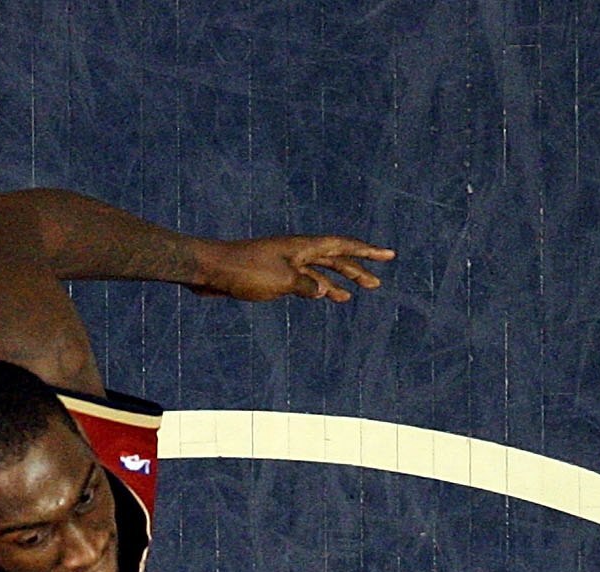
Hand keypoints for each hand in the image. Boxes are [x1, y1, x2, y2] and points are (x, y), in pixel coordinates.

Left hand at [185, 234, 394, 302]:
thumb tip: (324, 291)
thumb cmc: (244, 271)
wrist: (211, 270)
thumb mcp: (280, 280)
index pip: (342, 246)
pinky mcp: (273, 274)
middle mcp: (297, 251)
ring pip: (319, 271)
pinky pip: (303, 280)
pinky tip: (323, 296)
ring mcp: (285, 262)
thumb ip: (306, 286)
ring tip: (354, 294)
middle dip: (356, 270)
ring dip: (338, 281)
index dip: (367, 251)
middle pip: (334, 259)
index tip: (389, 255)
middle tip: (376, 284)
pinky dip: (316, 288)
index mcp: (303, 247)